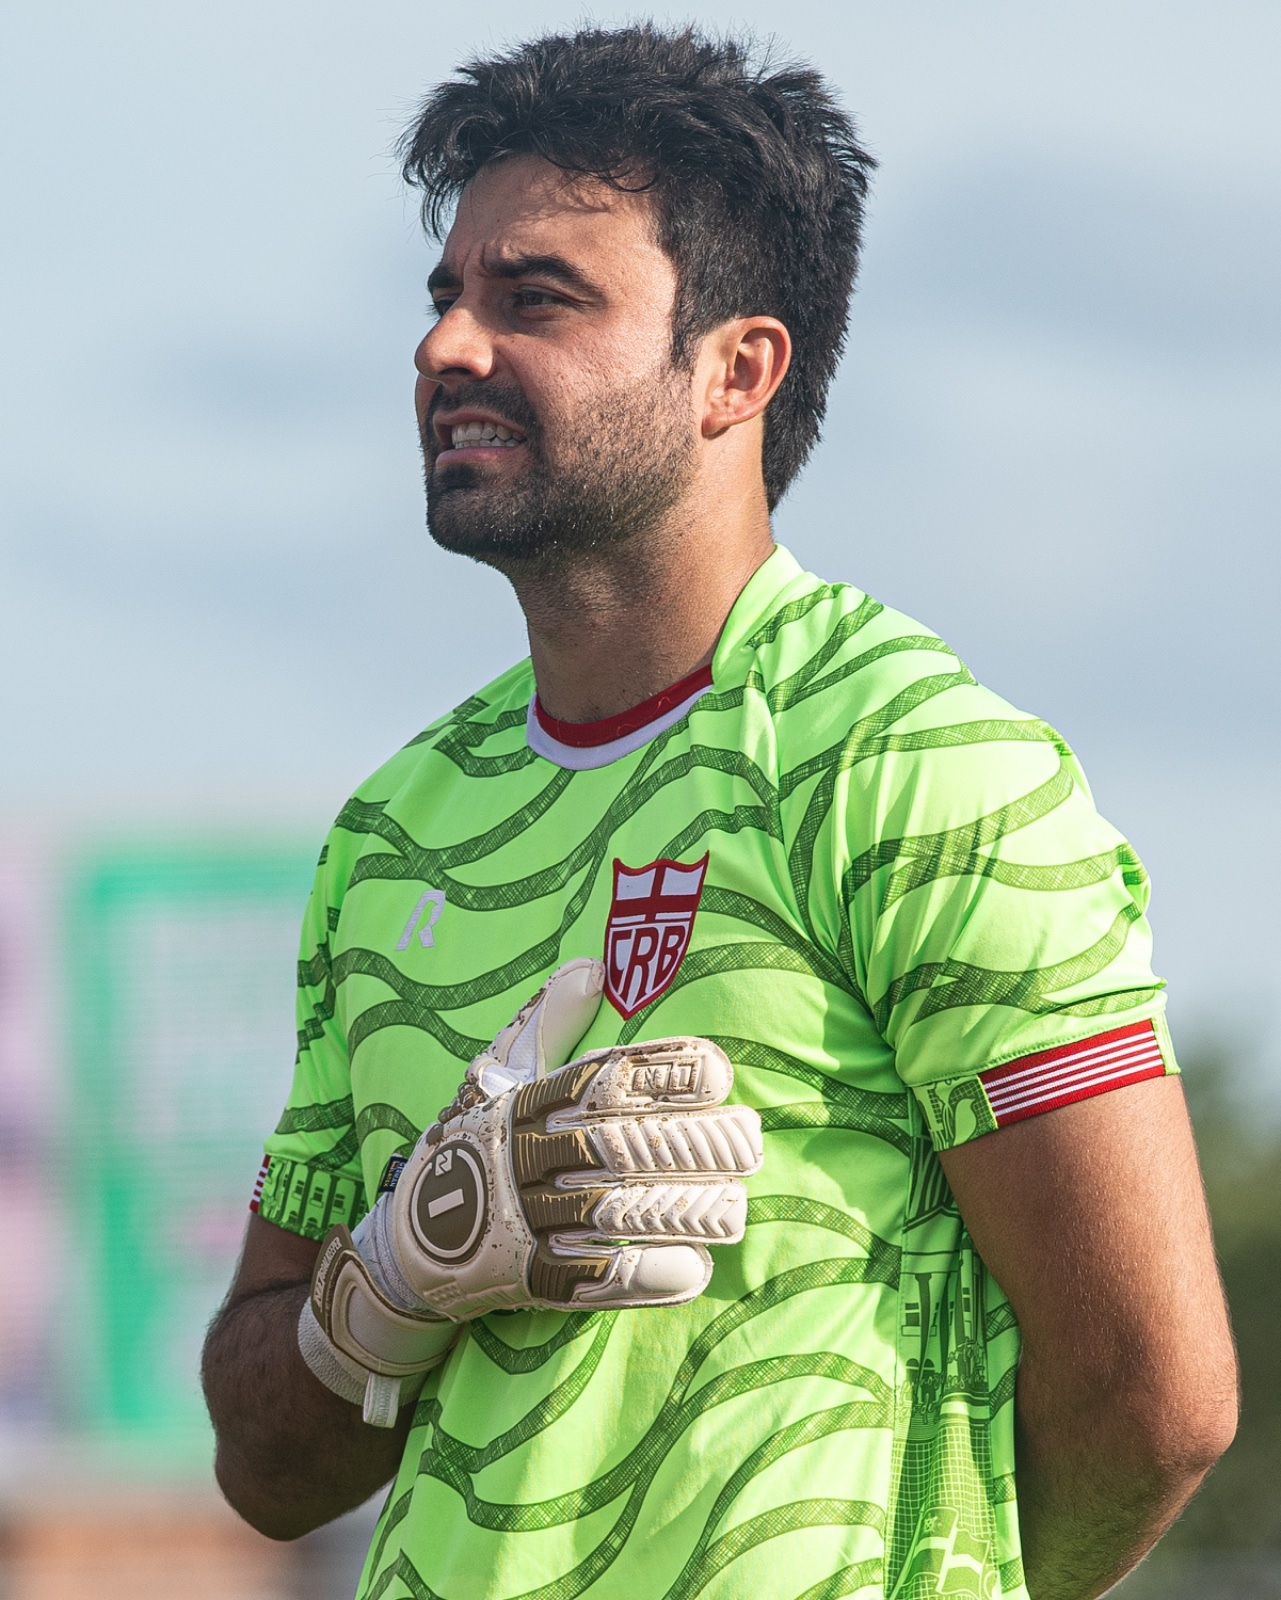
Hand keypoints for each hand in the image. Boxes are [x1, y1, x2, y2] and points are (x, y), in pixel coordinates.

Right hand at [305, 960, 761, 1420]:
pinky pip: (585, 1278)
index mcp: (521, 1103)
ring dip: (674, 1211)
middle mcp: (519, 1158)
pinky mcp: (521, 1280)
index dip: (656, 1074)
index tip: (718, 1070)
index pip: (594, 1081)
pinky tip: (692, 1271)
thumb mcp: (495, 1077)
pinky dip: (640, 1277)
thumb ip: (546, 1025)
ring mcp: (518, 1221)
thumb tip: (590, 967)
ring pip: (605, 1212)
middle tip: (749, 1139)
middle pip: (611, 1146)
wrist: (405, 1245)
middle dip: (683, 1143)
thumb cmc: (473, 1145)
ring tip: (735, 1207)